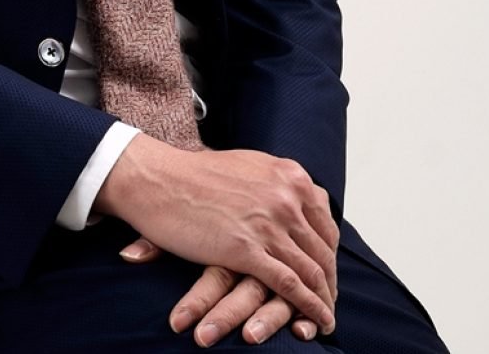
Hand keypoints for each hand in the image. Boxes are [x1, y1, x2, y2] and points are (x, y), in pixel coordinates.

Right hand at [94, 137, 337, 334]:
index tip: (327, 271)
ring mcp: (269, 223)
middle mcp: (286, 197)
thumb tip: (290, 195)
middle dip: (329, 280)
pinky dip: (310, 308)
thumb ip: (274, 182)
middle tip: (328, 301)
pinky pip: (291, 285)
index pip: (324, 223)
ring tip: (326, 319)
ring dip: (324, 299)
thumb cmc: (194, 174)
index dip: (329, 253)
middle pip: (323, 249)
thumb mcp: (247, 166)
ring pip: (312, 270)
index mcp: (289, 175)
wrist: (158, 180)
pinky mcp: (247, 250)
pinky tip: (318, 323)